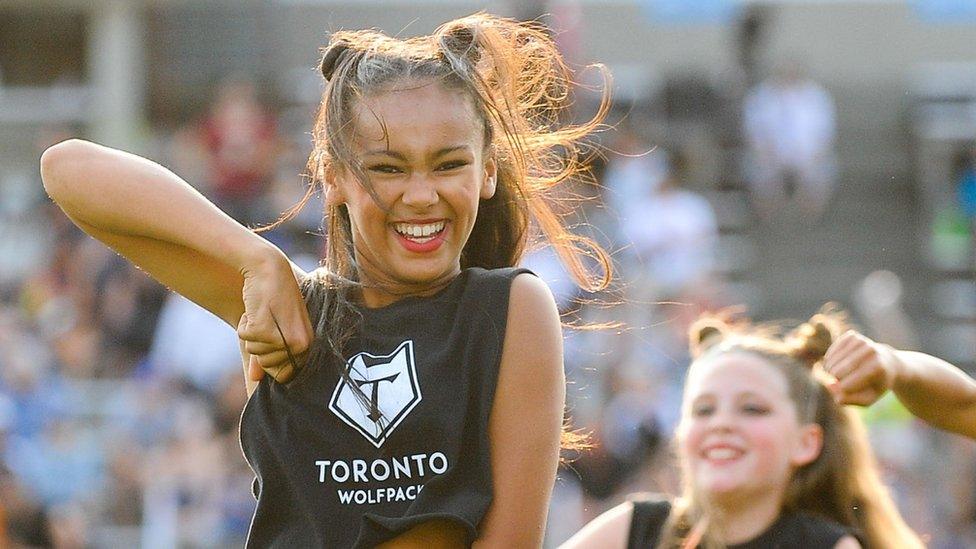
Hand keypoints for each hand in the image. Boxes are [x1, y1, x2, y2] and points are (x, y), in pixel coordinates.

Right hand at [236, 249, 312, 383]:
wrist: (269, 269)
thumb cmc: (274, 299)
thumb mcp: (275, 328)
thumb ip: (267, 354)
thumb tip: (255, 378)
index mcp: (308, 345)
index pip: (284, 375)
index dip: (270, 360)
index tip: (272, 338)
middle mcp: (300, 345)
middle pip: (267, 366)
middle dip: (259, 345)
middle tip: (267, 320)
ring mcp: (283, 339)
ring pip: (254, 352)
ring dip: (251, 332)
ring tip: (262, 312)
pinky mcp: (265, 330)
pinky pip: (244, 338)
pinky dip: (243, 324)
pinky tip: (255, 309)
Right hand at [823, 330, 899, 405]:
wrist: (888, 362)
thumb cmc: (876, 383)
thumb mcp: (867, 398)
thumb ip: (849, 399)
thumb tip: (830, 386)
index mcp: (878, 367)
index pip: (847, 384)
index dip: (842, 391)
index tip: (846, 393)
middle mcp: (870, 350)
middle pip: (837, 372)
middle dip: (835, 381)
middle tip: (844, 383)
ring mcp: (861, 341)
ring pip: (831, 362)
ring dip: (830, 372)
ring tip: (838, 376)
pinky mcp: (852, 336)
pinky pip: (830, 353)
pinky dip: (830, 362)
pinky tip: (837, 365)